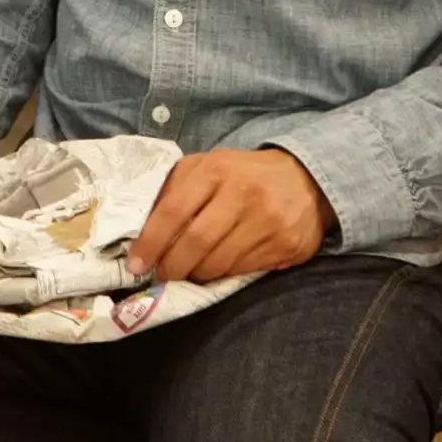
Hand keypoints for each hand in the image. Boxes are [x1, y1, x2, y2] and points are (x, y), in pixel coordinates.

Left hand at [124, 149, 335, 283]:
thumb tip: (141, 228)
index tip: (136, 263)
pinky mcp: (286, 245)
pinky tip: (221, 265)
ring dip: (197, 273)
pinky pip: (243, 270)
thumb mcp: (206, 167)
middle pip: (195, 242)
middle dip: (172, 265)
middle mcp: (243, 194)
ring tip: (191, 269)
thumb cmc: (243, 174)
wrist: (305, 179)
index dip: (151, 241)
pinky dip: (224, 274)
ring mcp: (267, 221)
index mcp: (216, 170)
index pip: (173, 210)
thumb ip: (174, 189)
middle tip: (163, 273)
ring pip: (219, 263)